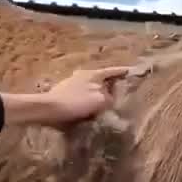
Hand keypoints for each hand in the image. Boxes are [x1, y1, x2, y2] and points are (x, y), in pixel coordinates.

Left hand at [0, 66, 130, 126]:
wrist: (49, 110)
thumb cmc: (76, 103)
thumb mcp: (99, 100)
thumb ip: (108, 97)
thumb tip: (110, 98)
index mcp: (93, 75)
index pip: (112, 72)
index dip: (122, 72)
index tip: (132, 71)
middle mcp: (83, 76)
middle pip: (102, 79)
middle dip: (111, 83)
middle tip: (121, 90)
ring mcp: (73, 83)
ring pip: (92, 87)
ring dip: (99, 92)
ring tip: (107, 102)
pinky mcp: (65, 94)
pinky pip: (83, 96)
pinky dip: (89, 100)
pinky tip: (91, 109)